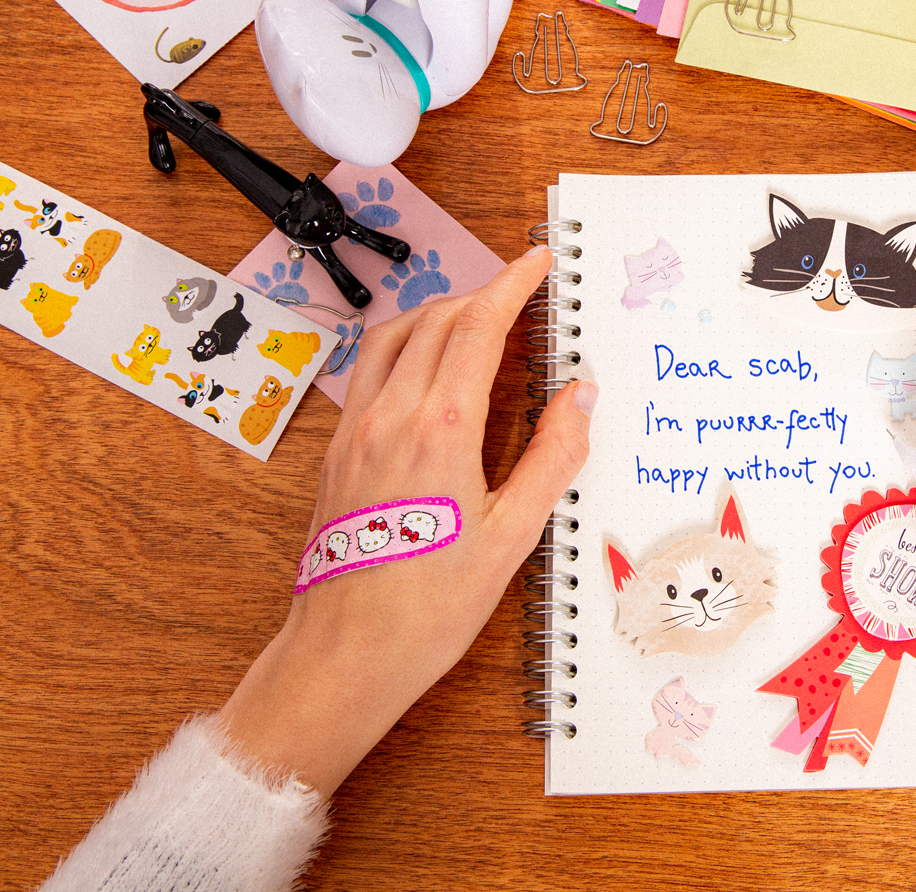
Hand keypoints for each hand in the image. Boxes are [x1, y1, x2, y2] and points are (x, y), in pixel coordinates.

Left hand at [218, 246, 590, 795]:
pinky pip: (369, 371)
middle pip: (436, 320)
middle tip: (522, 293)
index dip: (512, 284)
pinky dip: (405, 346)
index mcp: (439, 430)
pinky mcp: (337, 452)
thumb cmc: (428, 607)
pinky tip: (427, 369)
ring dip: (439, 314)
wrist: (346, 653)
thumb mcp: (512, 536)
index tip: (537, 262)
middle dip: (483, 294)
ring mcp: (355, 431)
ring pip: (394, 337)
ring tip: (477, 321)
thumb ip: (552, 457)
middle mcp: (389, 417)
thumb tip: (578, 398)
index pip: (477, 327)